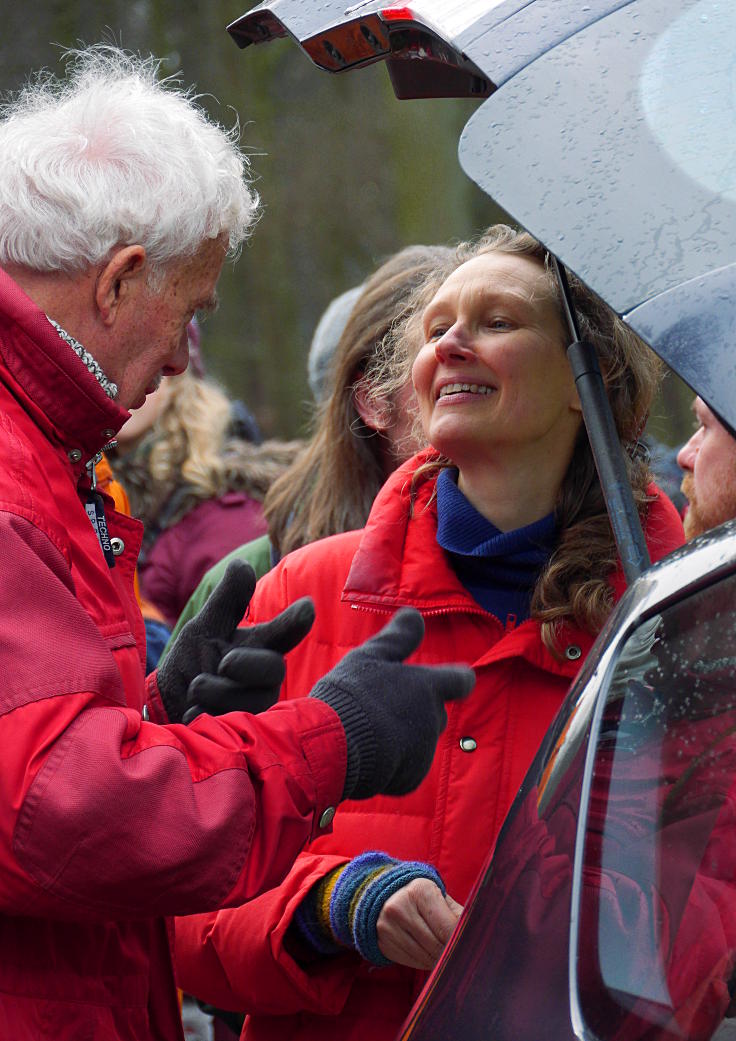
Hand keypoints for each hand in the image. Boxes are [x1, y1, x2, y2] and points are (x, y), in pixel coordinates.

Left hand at [156, 560, 314, 722]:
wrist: (167, 707)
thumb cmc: (193, 662)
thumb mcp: (206, 627)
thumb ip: (227, 600)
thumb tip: (243, 565)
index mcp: (260, 646)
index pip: (286, 632)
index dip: (296, 621)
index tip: (306, 607)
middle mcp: (266, 678)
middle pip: (273, 668)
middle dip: (246, 664)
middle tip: (221, 663)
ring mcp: (258, 708)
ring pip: (249, 701)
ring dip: (214, 691)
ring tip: (194, 689)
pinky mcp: (245, 736)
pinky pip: (232, 726)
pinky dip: (204, 716)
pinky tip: (193, 713)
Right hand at [309, 607, 474, 798]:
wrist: (332, 747)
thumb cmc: (351, 695)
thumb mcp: (371, 656)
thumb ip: (399, 637)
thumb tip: (415, 613)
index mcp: (428, 687)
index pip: (462, 680)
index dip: (455, 678)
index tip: (449, 678)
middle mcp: (434, 719)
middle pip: (435, 712)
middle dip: (415, 711)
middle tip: (378, 707)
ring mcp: (424, 751)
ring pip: (418, 740)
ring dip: (401, 736)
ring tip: (365, 732)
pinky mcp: (410, 779)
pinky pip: (406, 768)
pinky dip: (391, 764)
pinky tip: (365, 755)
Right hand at [376, 878, 462, 969]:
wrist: (388, 896)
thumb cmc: (424, 899)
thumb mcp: (442, 899)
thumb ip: (459, 917)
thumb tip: (476, 939)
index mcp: (419, 890)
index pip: (446, 928)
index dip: (459, 941)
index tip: (467, 946)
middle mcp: (399, 907)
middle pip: (435, 945)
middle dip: (449, 952)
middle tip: (457, 952)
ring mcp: (387, 926)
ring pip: (424, 957)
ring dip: (437, 960)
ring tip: (443, 953)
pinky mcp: (382, 943)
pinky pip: (411, 962)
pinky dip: (423, 962)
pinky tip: (427, 953)